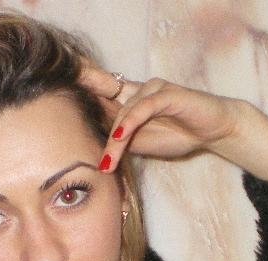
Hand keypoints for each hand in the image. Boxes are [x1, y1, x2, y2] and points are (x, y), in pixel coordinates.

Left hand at [79, 65, 247, 171]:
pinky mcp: (166, 94)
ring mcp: (150, 90)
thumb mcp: (140, 144)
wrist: (212, 132)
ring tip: (107, 163)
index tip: (54, 106)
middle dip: (83, 105)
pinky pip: (142, 108)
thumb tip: (93, 153)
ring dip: (113, 139)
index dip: (78, 98)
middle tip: (64, 124)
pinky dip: (128, 126)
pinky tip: (119, 140)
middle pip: (102, 94)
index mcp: (127, 100)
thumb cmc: (177, 136)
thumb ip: (118, 142)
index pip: (97, 96)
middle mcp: (135, 90)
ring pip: (122, 110)